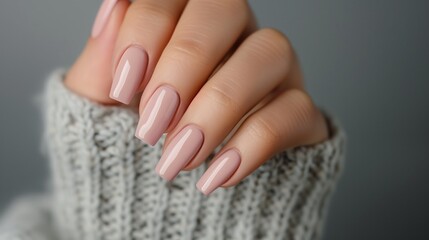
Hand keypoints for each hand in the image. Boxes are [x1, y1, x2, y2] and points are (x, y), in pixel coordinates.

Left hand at [65, 0, 328, 194]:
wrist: (174, 201)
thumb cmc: (137, 143)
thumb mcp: (103, 108)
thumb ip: (103, 61)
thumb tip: (112, 9)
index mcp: (183, 24)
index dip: (147, 27)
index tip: (122, 87)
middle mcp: (233, 37)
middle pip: (227, 8)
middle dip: (185, 63)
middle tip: (152, 125)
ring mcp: (272, 72)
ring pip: (269, 52)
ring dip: (220, 106)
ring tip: (180, 157)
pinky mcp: (297, 113)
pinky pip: (295, 109)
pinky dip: (252, 144)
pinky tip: (216, 175)